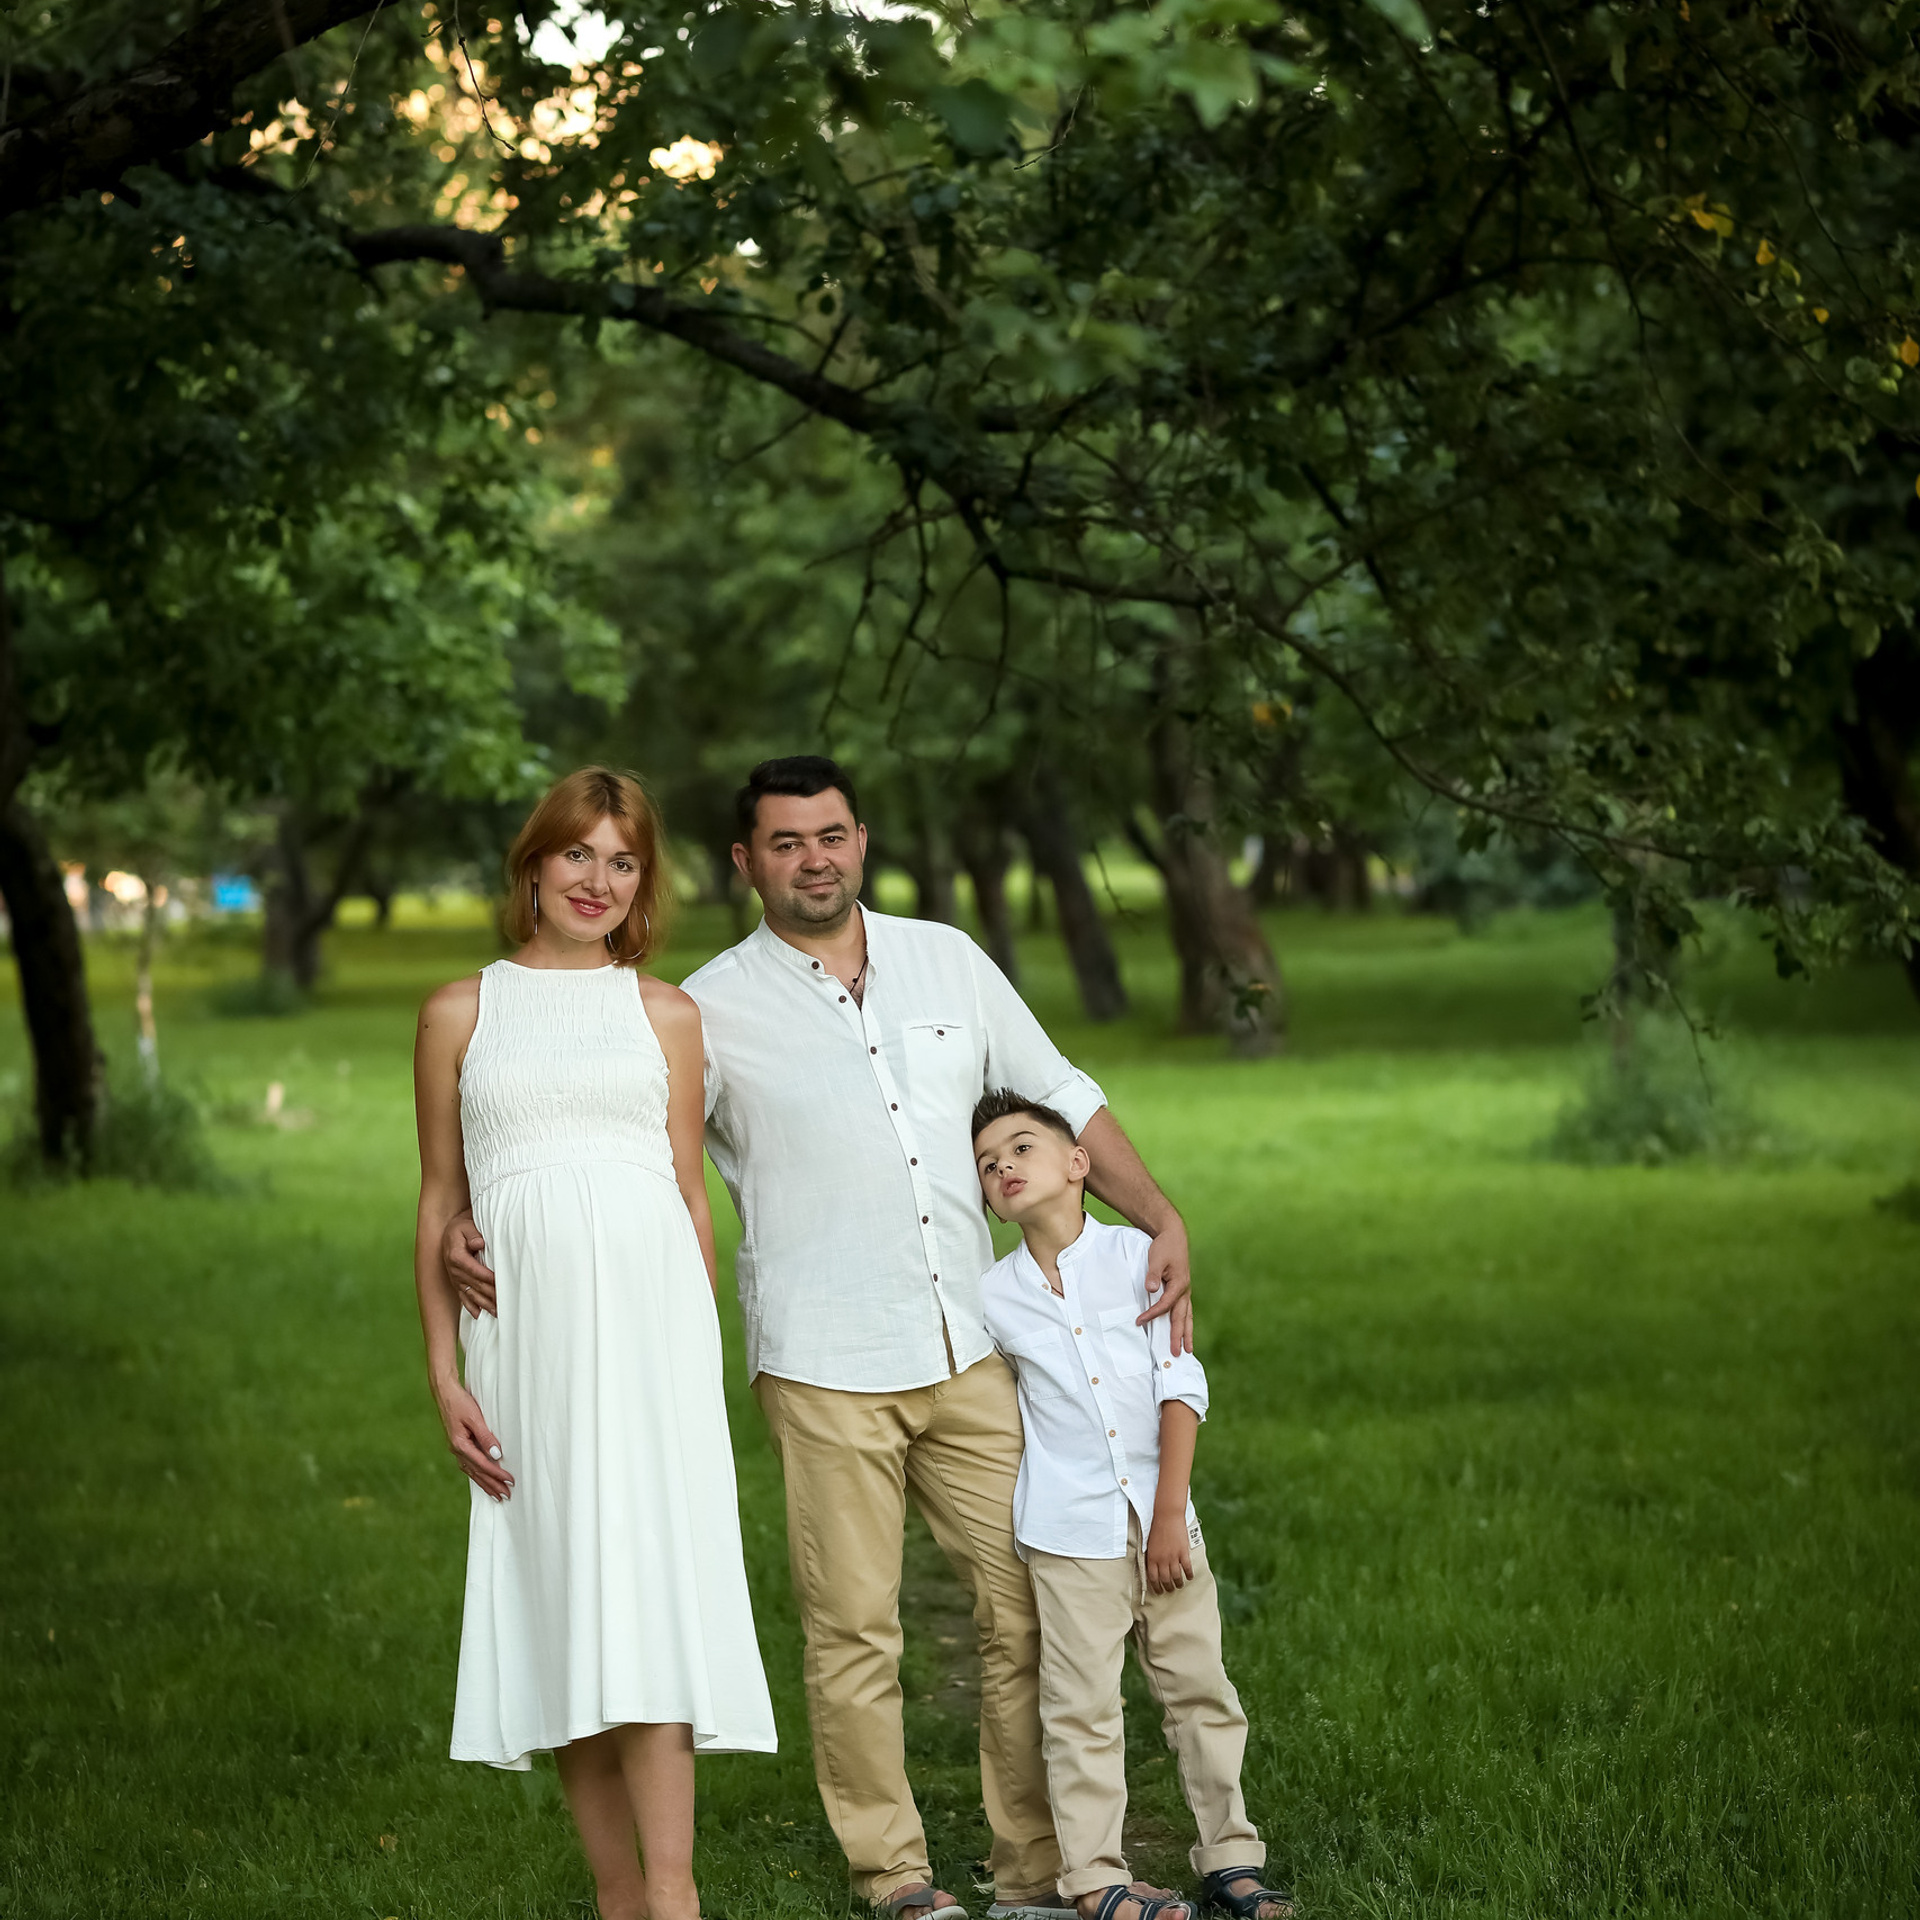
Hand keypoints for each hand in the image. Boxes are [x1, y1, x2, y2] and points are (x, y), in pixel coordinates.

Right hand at [434, 1377, 512, 1500]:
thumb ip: (485, 1436)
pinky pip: (469, 1465)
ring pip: (472, 1472)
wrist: (445, 1393)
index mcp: (460, 1445)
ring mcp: (456, 1449)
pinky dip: (477, 1475)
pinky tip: (482, 1480)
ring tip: (496, 1495)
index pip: (483, 1465)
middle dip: (492, 1485)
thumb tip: (496, 1455)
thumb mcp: (475, 1417)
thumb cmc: (461, 1402)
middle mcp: (457, 1450)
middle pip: (477, 1473)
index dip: (497, 1474)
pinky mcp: (458, 1445)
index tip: (510, 1481)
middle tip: (506, 1496)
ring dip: (485, 1484)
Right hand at [442, 1209, 496, 1316]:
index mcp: (456, 1256)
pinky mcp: (457, 1284)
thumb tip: (479, 1243)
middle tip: (504, 1303)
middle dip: (490, 1294)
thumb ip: (473, 1234)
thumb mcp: (466, 1226)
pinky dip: (471, 1306)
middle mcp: (454, 1270)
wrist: (450, 1232)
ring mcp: (455, 1279)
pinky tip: (479, 1315)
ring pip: (470, 1294)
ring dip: (484, 1304)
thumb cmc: (462, 1227)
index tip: (498, 1282)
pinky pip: (463, 1297)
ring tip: (497, 1313)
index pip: (473, 1269)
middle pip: (475, 1285)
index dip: (486, 1277)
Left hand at [1135, 1217, 1192, 1354]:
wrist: (1173, 1236)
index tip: (1139, 1321)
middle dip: (1179, 1336)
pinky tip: (1184, 1331)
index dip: (1153, 1314)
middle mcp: (1185, 1291)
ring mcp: (1185, 1291)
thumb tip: (1150, 1288)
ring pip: (1187, 1316)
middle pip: (1181, 1317)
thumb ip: (1153, 1274)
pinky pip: (1185, 1310)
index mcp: (1180, 1284)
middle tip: (1178, 1354)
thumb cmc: (1164, 1247)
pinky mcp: (1182, 1290)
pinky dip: (1185, 1322)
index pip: (1165, 1305)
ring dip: (1187, 1333)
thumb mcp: (1157, 1258)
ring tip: (1189, 1350)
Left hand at [1145, 1510, 1192, 1593]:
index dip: (1156, 1587)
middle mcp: (1162, 1560)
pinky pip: (1187, 1568)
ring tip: (1179, 1585)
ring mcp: (1173, 1557)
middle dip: (1167, 1587)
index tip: (1159, 1591)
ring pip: (1176, 1576)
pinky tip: (1189, 1577)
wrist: (1167, 1516)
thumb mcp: (1149, 1544)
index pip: (1153, 1578)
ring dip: (1178, 1583)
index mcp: (1152, 1558)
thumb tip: (1153, 1569)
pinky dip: (1188, 1575)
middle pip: (1165, 1580)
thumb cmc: (1157, 1528)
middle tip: (1170, 1590)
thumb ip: (1152, 1557)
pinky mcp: (1183, 1553)